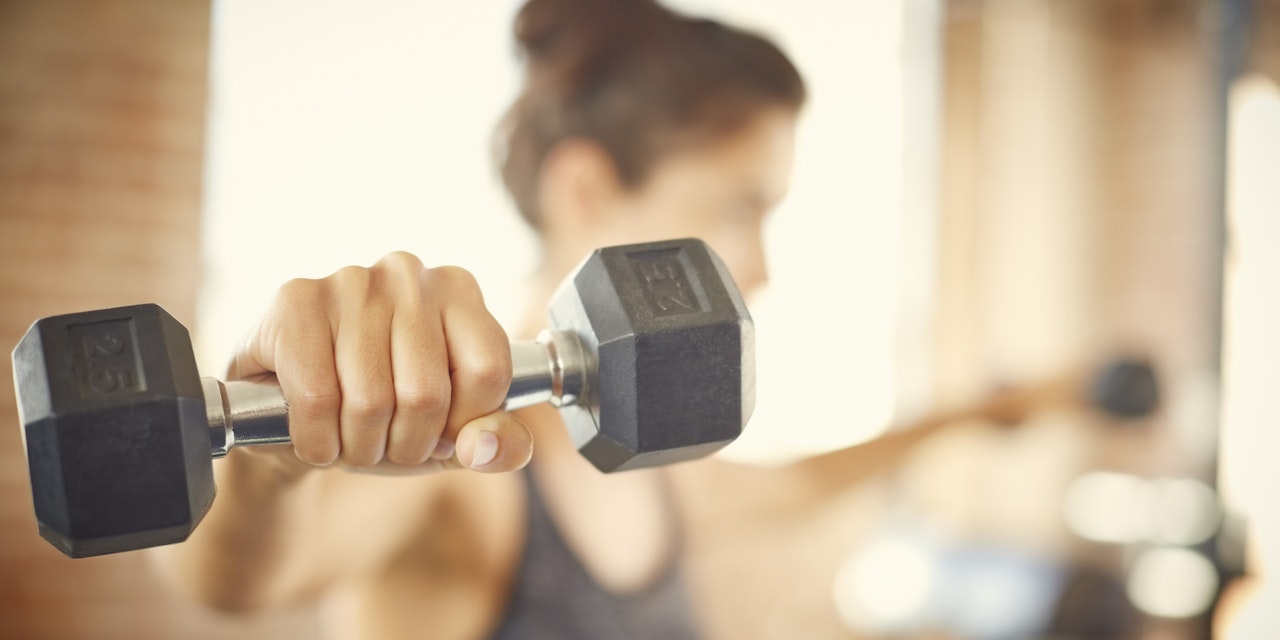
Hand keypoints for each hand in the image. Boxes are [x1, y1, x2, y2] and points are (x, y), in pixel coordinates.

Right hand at [227, 252, 532, 474]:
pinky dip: (317, 440)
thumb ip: (499, 444)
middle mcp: (408, 273)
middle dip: (405, 445)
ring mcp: (350, 280)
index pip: (489, 372)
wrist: (287, 414)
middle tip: (385, 443)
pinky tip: (314, 434)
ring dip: (358, 447)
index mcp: (460, 291)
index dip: (463, 424)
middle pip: (426, 393)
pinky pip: (317, 398)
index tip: (440, 432)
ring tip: (349, 438)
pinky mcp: (295, 299)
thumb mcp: (453, 437)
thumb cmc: (385, 415)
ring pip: (370, 401)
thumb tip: (485, 448)